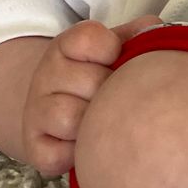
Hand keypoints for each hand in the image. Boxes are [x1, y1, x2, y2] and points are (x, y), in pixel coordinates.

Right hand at [21, 16, 162, 175]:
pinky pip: (56, 156)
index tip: (116, 58)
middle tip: (116, 96)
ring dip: (95, 124)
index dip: (111, 49)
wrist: (55, 106)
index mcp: (64, 46)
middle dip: (111, 92)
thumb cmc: (95, 75)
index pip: (88, 38)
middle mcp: (45, 76)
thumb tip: (152, 30)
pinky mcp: (35, 148)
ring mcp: (36, 112)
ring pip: (71, 119)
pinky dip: (76, 156)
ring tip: (104, 121)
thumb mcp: (111, 47)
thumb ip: (134, 36)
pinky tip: (88, 146)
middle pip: (91, 82)